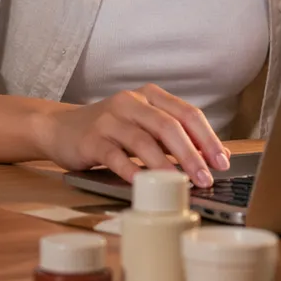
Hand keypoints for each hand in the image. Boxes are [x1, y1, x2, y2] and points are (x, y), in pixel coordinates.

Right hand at [34, 84, 229, 187]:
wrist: (60, 128)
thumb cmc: (110, 130)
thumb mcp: (144, 126)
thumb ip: (176, 137)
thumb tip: (216, 155)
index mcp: (149, 95)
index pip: (186, 113)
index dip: (207, 138)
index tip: (221, 161)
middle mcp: (130, 102)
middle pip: (168, 126)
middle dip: (191, 154)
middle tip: (205, 178)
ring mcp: (109, 119)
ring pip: (144, 141)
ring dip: (166, 166)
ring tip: (181, 185)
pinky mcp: (91, 140)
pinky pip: (115, 157)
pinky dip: (132, 172)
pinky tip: (145, 185)